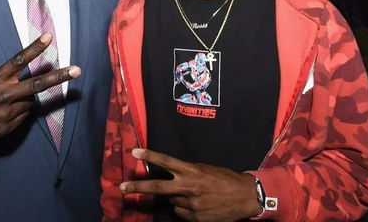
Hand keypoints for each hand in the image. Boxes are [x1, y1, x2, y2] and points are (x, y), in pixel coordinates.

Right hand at [0, 33, 79, 146]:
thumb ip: (0, 78)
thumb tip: (19, 76)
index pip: (18, 61)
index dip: (34, 48)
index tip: (48, 36)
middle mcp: (4, 96)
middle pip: (37, 85)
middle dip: (59, 77)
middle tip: (77, 70)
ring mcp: (7, 114)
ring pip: (30, 101)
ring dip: (25, 98)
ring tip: (5, 100)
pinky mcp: (8, 127)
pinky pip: (23, 115)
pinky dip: (19, 110)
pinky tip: (3, 112)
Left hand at [120, 148, 261, 221]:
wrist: (246, 197)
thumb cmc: (225, 179)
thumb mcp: (206, 169)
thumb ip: (187, 174)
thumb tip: (172, 180)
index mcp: (192, 171)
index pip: (166, 162)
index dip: (150, 156)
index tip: (134, 151)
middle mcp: (188, 187)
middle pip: (158, 188)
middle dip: (138, 188)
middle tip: (122, 188)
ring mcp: (191, 205)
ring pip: (172, 202)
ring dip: (176, 198)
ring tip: (194, 195)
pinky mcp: (196, 218)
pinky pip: (181, 213)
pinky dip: (184, 209)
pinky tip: (198, 205)